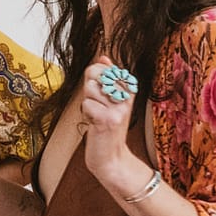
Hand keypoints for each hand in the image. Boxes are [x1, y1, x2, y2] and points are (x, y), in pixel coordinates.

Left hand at [78, 57, 148, 194]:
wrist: (112, 158)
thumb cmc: (108, 127)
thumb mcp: (111, 100)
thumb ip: (106, 77)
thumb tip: (103, 58)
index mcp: (129, 87)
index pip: (101, 67)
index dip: (93, 80)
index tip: (101, 95)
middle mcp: (127, 96)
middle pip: (94, 76)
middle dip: (89, 91)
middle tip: (97, 107)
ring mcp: (119, 108)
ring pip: (89, 90)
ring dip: (87, 104)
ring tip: (97, 115)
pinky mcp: (108, 119)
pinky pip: (86, 104)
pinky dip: (86, 115)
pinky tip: (95, 124)